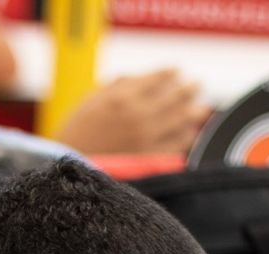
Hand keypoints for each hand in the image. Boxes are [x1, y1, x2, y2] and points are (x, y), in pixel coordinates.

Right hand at [56, 69, 211, 155]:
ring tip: (201, 109)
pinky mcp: (149, 159)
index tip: (176, 71)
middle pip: (176, 96)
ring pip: (182, 120)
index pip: (158, 78)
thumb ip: (116, 87)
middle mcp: (139, 115)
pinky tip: (190, 133)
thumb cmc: (74, 133)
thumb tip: (136, 78)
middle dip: (189, 89)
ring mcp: (146, 138)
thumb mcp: (89, 100)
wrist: (66, 167)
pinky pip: (177, 145)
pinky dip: (187, 137)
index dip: (170, 73)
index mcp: (123, 97)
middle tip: (196, 85)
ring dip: (195, 112)